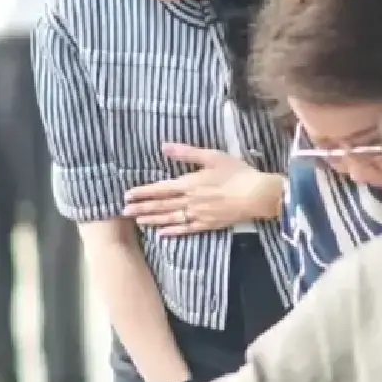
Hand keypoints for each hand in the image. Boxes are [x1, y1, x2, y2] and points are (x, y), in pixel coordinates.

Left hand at [123, 144, 278, 235]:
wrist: (257, 195)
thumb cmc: (237, 173)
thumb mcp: (212, 157)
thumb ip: (187, 153)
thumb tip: (164, 147)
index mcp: (189, 184)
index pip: (160, 189)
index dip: (143, 192)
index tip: (127, 194)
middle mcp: (190, 202)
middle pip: (161, 206)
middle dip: (142, 208)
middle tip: (124, 211)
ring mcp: (199, 215)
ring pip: (171, 219)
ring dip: (153, 220)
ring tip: (138, 221)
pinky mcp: (209, 224)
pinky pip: (186, 229)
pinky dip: (173, 232)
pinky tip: (162, 234)